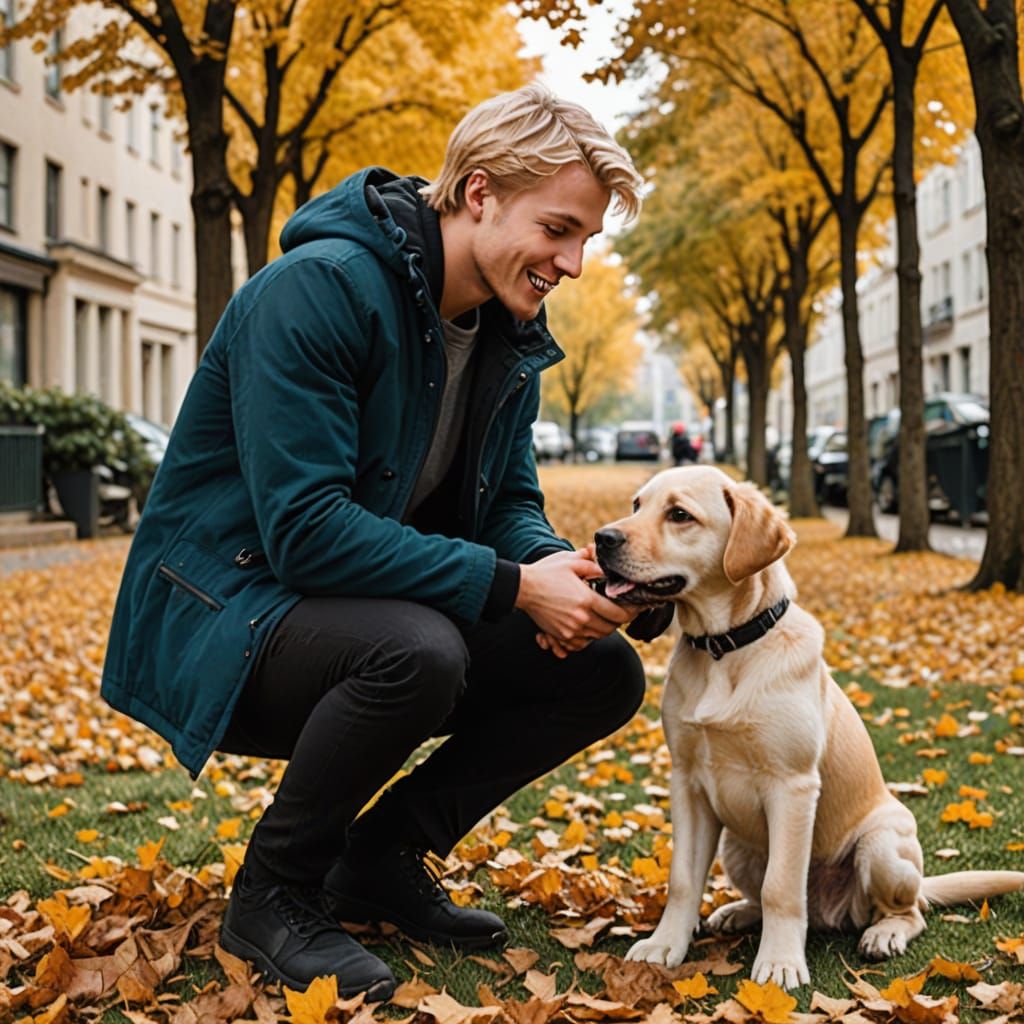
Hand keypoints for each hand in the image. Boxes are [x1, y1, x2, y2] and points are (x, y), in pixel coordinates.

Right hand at [515, 548, 632, 655]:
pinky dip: (589, 636)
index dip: (630, 612)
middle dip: (618, 622)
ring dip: (605, 628)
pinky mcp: (561, 635)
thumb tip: (609, 570)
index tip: (635, 608)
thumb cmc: (547, 573)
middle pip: (610, 629)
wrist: (523, 588)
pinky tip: (590, 624)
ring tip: (606, 617)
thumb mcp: (572, 563)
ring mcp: (570, 629)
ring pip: (597, 636)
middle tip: (622, 612)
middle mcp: (580, 618)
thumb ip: (593, 566)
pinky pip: (582, 642)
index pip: (617, 614)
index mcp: (586, 600)